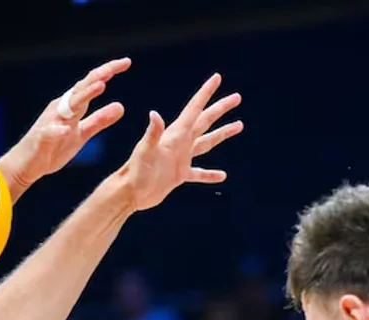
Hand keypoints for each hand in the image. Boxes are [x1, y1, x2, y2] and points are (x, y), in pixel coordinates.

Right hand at [0, 58, 130, 197]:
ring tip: (100, 86)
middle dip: (98, 76)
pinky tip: (66, 129)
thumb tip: (121, 106)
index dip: (108, 71)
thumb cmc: (54, 147)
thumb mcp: (83, 133)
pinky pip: (50, 133)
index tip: (126, 62)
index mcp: (72, 106)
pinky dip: (58, 130)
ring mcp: (51, 121)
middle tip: (115, 66)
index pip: (92, 84)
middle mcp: (62, 108)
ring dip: (84, 95)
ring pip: (69, 105)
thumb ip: (100, 120)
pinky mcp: (42, 138)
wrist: (28, 164)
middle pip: (82, 88)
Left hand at [115, 73, 242, 211]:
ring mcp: (181, 158)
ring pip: (207, 142)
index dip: (206, 92)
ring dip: (222, 133)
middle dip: (221, 108)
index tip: (217, 78)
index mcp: (175, 133)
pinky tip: (222, 176)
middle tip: (237, 97)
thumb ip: (153, 133)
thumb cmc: (136, 171)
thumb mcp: (145, 151)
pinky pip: (199, 173)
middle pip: (205, 120)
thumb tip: (154, 114)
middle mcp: (180, 142)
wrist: (130, 192)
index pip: (194, 108)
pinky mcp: (180, 174)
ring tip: (238, 125)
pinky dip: (210, 174)